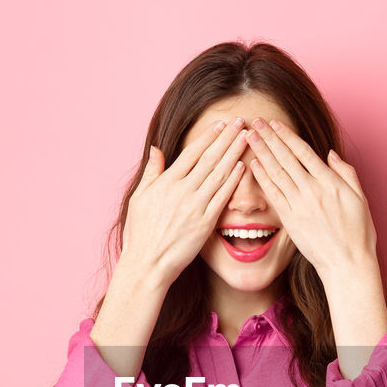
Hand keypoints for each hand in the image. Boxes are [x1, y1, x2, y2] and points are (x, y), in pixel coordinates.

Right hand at [120, 118, 250, 286]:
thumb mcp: (139, 198)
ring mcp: (194, 207)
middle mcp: (181, 191)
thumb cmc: (140, 234)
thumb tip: (157, 149)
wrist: (147, 264)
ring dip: (234, 153)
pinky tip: (243, 167)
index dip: (208, 137)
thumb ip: (151, 172)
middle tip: (241, 122)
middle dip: (226, 138)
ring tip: (247, 138)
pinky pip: (222, 198)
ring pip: (219, 174)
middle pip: (209, 159)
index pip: (191, 153)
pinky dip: (233, 182)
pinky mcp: (205, 224)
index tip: (220, 124)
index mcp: (165, 183)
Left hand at [244, 118, 378, 280]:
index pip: (304, 152)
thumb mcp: (360, 198)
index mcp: (330, 182)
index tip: (275, 123)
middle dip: (269, 138)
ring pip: (277, 173)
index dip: (287, 136)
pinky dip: (263, 178)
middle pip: (286, 158)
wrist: (347, 263)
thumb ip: (346, 173)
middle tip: (255, 121)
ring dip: (262, 152)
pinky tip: (253, 165)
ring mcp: (300, 205)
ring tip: (249, 137)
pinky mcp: (290, 220)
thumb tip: (330, 154)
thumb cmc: (357, 233)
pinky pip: (274, 194)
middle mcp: (313, 190)